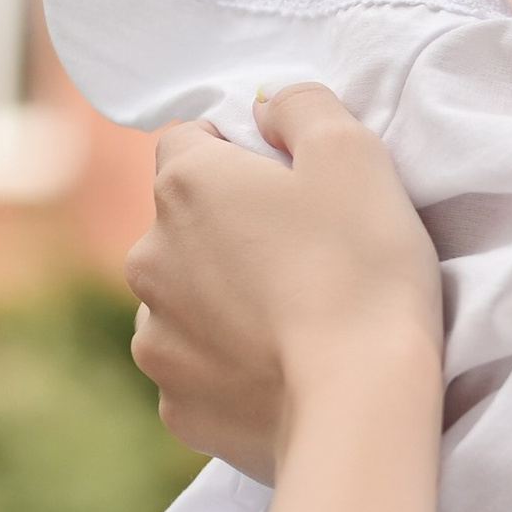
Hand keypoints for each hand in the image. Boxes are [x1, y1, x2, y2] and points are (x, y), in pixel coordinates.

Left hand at [126, 85, 441, 478]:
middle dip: (230, 234)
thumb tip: (266, 105)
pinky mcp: (177, 406)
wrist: (361, 403)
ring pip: (185, 301)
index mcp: (184, 185)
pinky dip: (231, 369)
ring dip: (224, 302)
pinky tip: (284, 374)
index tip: (292, 187)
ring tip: (296, 322)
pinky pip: (199, 372)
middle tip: (306, 258)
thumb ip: (302, 107)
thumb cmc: (363, 269)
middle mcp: (147, 258)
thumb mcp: (354, 153)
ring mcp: (155, 338)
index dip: (242, 155)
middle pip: (183, 226)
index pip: (190, 141)